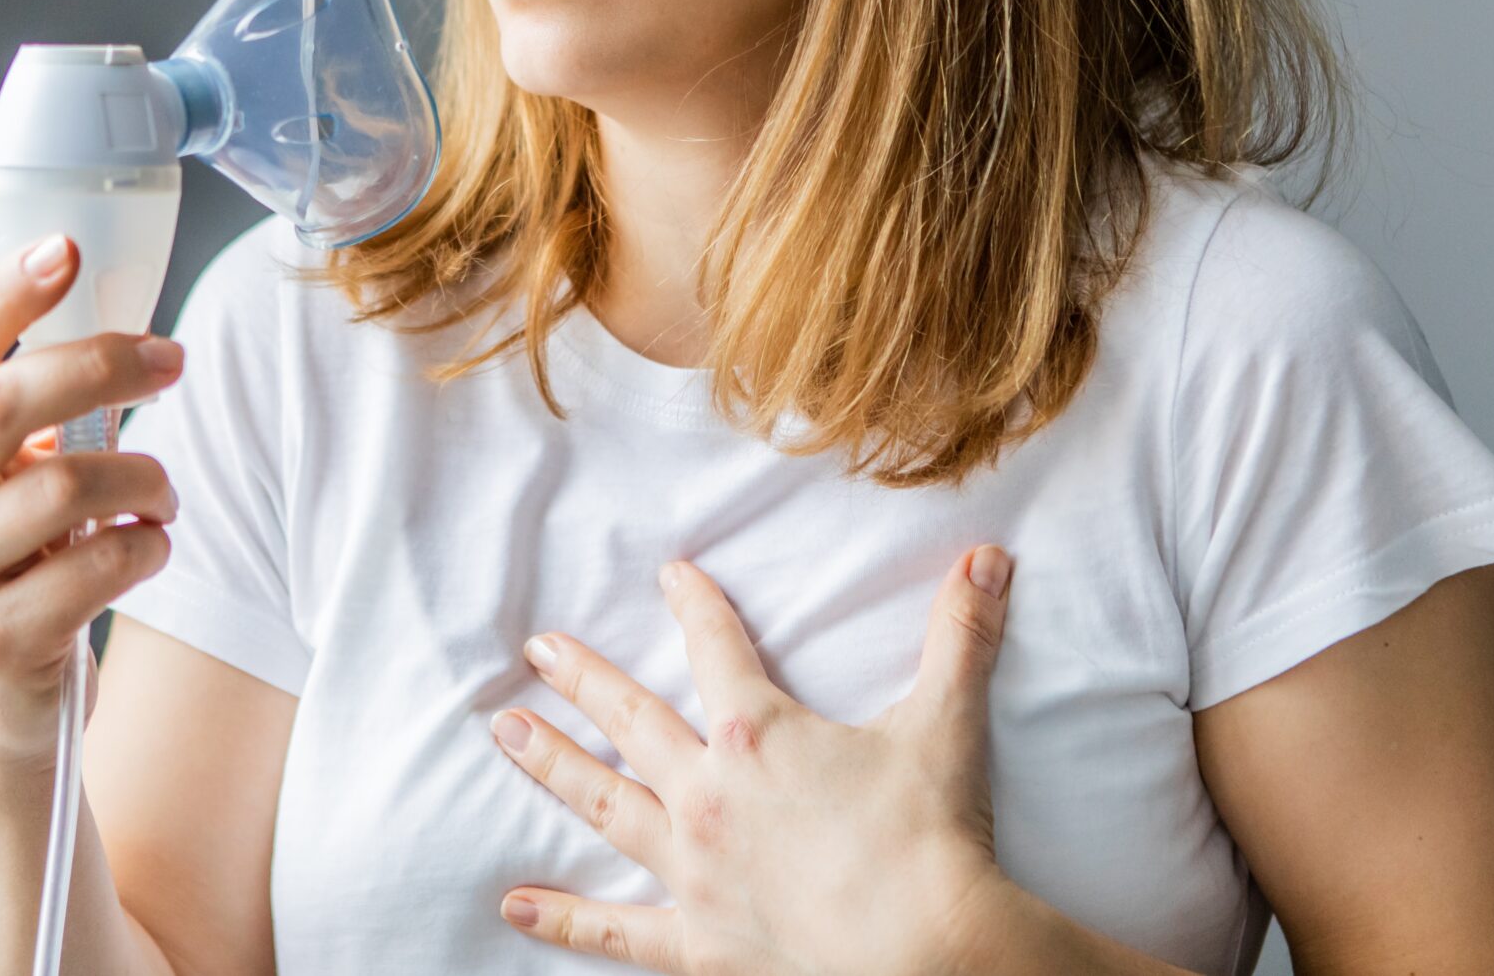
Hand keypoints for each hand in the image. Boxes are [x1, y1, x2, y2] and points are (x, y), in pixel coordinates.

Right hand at [0, 233, 186, 770]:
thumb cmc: (12, 560)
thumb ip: (26, 409)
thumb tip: (118, 327)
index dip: (5, 294)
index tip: (64, 249)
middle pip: (3, 405)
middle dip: (102, 367)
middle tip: (170, 363)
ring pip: (64, 488)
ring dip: (143, 479)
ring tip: (162, 495)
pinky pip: (96, 568)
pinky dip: (145, 548)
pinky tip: (147, 548)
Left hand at [488, 546, 1018, 975]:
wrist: (925, 953)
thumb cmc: (930, 838)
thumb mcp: (947, 724)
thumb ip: (962, 635)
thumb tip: (991, 557)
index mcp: (758, 734)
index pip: (715, 647)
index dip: (693, 605)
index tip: (670, 575)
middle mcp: (707, 795)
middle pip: (630, 719)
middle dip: (581, 678)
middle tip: (536, 648)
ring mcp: (692, 871)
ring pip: (602, 804)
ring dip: (550, 765)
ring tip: (502, 732)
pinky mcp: (696, 942)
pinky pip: (616, 932)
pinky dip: (564, 922)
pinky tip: (515, 907)